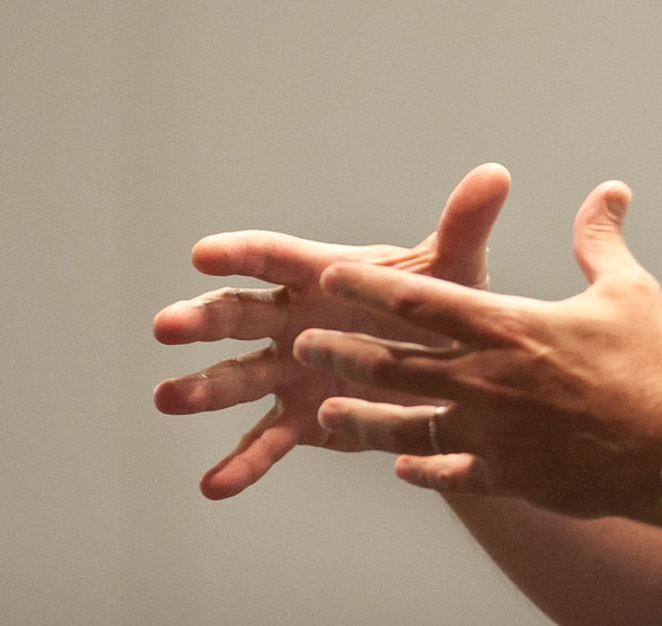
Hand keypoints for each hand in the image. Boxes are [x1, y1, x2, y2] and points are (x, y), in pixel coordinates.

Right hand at [152, 163, 510, 498]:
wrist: (454, 373)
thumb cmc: (443, 305)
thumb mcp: (456, 268)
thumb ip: (464, 225)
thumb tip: (495, 175)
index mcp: (325, 275)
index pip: (277, 258)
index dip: (241, 254)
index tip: (203, 253)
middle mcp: (295, 320)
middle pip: (241, 314)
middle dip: (203, 320)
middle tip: (167, 326)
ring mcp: (291, 371)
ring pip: (239, 377)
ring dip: (203, 388)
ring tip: (166, 398)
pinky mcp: (300, 417)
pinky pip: (266, 440)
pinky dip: (242, 464)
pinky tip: (214, 486)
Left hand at [296, 180, 661, 522]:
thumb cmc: (652, 367)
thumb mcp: (629, 290)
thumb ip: (601, 240)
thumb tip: (608, 192)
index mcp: (508, 327)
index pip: (420, 300)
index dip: (370, 286)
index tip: (331, 275)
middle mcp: (486, 381)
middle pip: (393, 365)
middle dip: (343, 353)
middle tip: (305, 346)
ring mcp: (491, 434)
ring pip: (404, 426)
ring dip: (361, 419)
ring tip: (326, 414)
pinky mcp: (506, 476)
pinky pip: (449, 472)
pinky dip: (422, 469)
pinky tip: (400, 467)